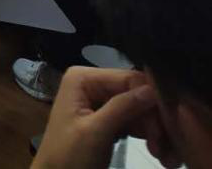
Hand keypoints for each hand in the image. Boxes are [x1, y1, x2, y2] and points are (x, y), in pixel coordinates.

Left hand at [32, 68, 177, 168]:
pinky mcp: (109, 118)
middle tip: (166, 151)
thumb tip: (152, 88)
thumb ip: (122, 107)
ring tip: (165, 156)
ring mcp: (101, 100)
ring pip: (140, 109)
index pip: (128, 78)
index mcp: (83, 78)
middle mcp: (92, 83)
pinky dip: (148, 136)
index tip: (166, 129)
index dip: (151, 101)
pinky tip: (158, 152)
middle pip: (137, 94)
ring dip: (155, 132)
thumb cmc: (68, 155)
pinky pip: (135, 120)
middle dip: (154, 121)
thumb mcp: (95, 132)